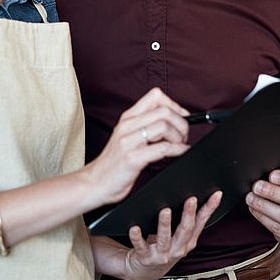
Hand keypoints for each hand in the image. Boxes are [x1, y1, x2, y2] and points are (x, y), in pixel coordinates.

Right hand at [83, 88, 191, 205]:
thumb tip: (173, 121)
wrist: (95, 183)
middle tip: (183, 136)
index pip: (155, 96)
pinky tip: (181, 152)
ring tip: (180, 145)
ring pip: (164, 126)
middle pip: (164, 111)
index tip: (183, 117)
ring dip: (179, 136)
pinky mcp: (132, 158)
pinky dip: (179, 150)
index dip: (175, 105)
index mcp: (128, 118)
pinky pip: (163, 148)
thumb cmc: (114, 162)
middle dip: (181, 123)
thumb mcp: (127, 137)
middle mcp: (127, 125)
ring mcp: (128, 141)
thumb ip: (145, 126)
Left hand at [123, 191, 222, 279]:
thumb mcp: (179, 238)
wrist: (144, 273)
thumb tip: (194, 195)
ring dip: (165, 224)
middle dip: (189, 214)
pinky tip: (134, 228)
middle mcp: (177, 249)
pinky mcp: (146, 258)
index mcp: (188, 242)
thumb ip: (186, 221)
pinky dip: (137, 238)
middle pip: (185, 230)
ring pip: (165, 239)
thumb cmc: (163, 250)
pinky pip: (141, 247)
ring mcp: (162, 255)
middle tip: (191, 199)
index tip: (216, 195)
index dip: (209, 208)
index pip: (201, 222)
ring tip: (165, 211)